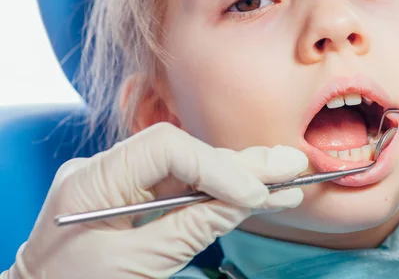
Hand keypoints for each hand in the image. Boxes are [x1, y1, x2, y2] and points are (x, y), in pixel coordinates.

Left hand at [2, 122, 307, 278]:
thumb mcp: (136, 267)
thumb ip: (191, 228)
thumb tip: (244, 202)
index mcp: (92, 181)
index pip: (166, 148)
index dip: (216, 166)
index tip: (254, 194)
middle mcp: (106, 170)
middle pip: (185, 153)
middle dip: (240, 164)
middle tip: (291, 167)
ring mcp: (120, 182)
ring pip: (191, 169)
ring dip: (240, 174)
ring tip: (287, 175)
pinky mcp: (134, 197)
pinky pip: (184, 188)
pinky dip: (221, 191)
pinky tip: (257, 190)